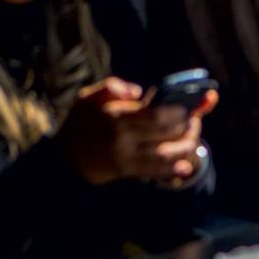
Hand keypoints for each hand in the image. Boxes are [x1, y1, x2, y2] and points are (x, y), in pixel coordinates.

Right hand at [57, 77, 218, 185]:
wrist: (64, 159)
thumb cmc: (81, 122)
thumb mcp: (89, 97)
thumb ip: (112, 86)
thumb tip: (138, 91)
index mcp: (116, 116)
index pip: (155, 115)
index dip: (177, 112)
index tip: (186, 109)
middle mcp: (122, 137)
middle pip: (165, 132)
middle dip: (186, 126)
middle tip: (195, 121)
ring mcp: (125, 156)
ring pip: (163, 153)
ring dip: (184, 147)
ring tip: (193, 140)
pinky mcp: (126, 171)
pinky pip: (154, 170)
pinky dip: (172, 169)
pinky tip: (185, 167)